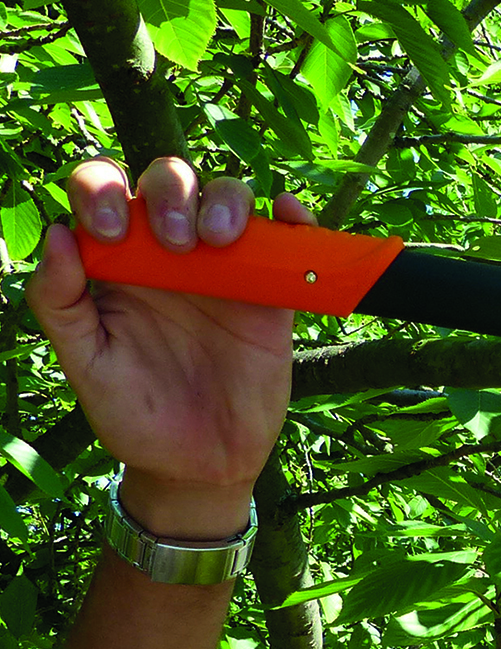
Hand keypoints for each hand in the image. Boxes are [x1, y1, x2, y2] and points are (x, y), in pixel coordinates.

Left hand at [24, 156, 314, 538]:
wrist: (198, 467)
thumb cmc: (135, 417)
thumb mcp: (85, 366)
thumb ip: (60, 303)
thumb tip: (59, 236)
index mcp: (116, 263)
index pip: (103, 192)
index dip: (102, 190)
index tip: (110, 233)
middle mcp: (170, 256)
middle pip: (171, 181)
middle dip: (170, 192)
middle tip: (175, 243)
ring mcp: (225, 273)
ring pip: (229, 199)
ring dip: (226, 201)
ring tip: (219, 239)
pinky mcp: (271, 299)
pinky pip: (287, 246)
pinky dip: (294, 219)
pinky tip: (290, 212)